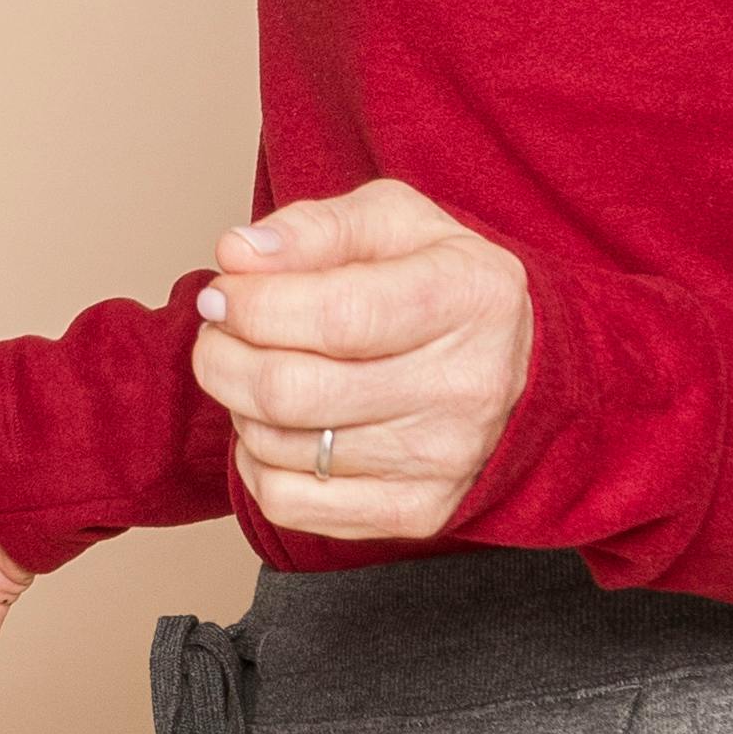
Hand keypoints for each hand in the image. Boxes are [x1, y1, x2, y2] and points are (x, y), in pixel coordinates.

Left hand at [194, 180, 532, 542]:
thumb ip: (314, 227)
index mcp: (469, 296)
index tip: (221, 294)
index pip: (337, 315)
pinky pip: (287, 502)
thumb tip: (237, 254)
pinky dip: (254, 462)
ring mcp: (444, 459)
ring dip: (238, 404)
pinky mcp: (417, 511)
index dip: (255, 307)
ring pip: (279, 447)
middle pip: (294, 392)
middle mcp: (466, 385)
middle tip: (217, 332)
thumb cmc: (438, 281)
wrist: (515, 363)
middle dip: (222, 357)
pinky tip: (275, 426)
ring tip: (258, 369)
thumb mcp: (392, 222)